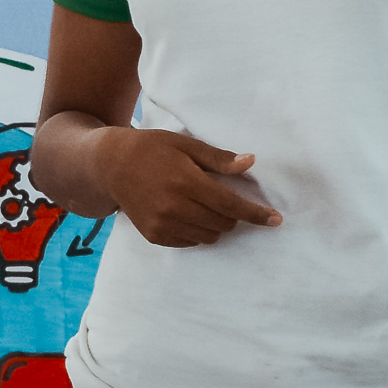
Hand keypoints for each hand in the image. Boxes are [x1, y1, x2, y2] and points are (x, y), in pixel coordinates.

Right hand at [90, 126, 283, 246]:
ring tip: (201, 204)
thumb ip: (219, 159)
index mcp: (187, 182)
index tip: (276, 220)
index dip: (256, 214)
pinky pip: (191, 242)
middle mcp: (175, 207)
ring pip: (209, 236)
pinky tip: (186, 213)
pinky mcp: (155, 236)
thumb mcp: (186, 144)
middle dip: (233, 214)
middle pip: (223, 223)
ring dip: (216, 224)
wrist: (110, 165)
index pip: (232, 205)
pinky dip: (197, 231)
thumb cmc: (152, 149)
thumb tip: (251, 163)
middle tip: (221, 197)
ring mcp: (164, 224)